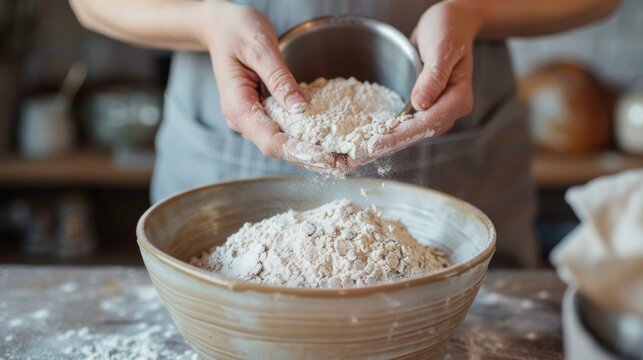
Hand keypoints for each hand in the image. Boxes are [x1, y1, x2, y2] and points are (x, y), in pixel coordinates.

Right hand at [202, 2, 343, 171]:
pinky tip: (327, 142)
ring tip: (340, 157)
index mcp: (237, 106)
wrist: (221, 28)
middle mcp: (242, 119)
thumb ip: (279, 78)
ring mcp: (251, 119)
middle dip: (309, 158)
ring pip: (282, 144)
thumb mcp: (260, 47)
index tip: (326, 157)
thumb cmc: (236, 31)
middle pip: (277, 149)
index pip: (270, 140)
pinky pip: (284, 131)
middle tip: (342, 163)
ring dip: (310, 153)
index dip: (298, 152)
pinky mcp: (262, 114)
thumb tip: (300, 107)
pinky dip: (305, 139)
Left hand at [364, 1, 480, 158]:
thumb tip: (419, 104)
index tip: (376, 144)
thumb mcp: (442, 48)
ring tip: (359, 152)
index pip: (426, 124)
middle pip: (417, 134)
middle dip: (389, 146)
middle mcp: (449, 110)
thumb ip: (433, 76)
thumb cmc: (449, 29)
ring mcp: (437, 111)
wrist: (452, 23)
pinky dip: (388, 131)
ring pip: (410, 133)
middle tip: (358, 155)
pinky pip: (405, 123)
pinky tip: (368, 138)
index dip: (400, 135)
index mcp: (458, 100)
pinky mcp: (424, 108)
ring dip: (386, 143)